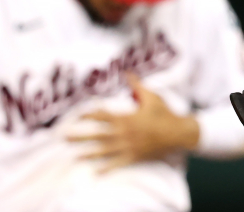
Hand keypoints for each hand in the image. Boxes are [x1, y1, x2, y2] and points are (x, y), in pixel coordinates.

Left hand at [69, 74, 198, 173]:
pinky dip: (107, 167)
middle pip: (98, 134)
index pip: (102, 116)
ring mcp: (129, 146)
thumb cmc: (165, 113)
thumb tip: (127, 73)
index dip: (88, 115)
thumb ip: (137, 85)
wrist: (179, 133)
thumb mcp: (152, 96)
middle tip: (64, 137)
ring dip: (89, 153)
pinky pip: (118, 163)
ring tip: (75, 155)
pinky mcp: (135, 156)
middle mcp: (125, 133)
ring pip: (105, 150)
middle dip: (81, 136)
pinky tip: (96, 171)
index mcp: (127, 117)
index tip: (76, 116)